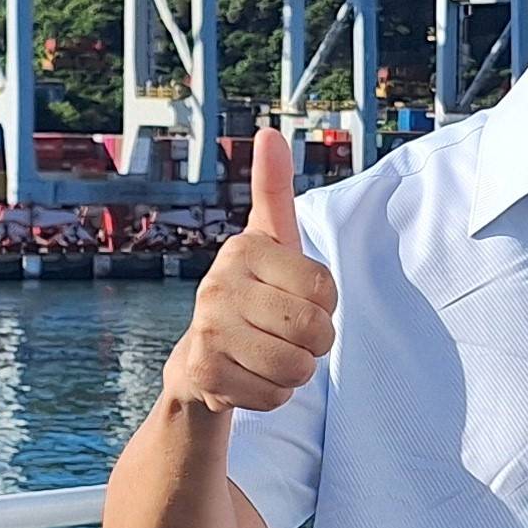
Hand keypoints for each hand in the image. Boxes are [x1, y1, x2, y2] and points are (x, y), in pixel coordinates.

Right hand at [162, 130, 336, 416]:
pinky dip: (274, 395)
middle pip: (314, 330)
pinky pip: (274, 396)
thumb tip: (269, 132)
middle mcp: (217, 284)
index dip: (326, 305)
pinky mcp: (202, 373)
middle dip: (315, 343)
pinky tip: (251, 377)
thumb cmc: (254, 293)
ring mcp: (207, 329)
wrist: (202, 358)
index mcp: (243, 249)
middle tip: (289, 336)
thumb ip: (273, 189)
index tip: (299, 300)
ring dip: (296, 371)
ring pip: (296, 367)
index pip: (326, 287)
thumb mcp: (270, 242)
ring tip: (272, 356)